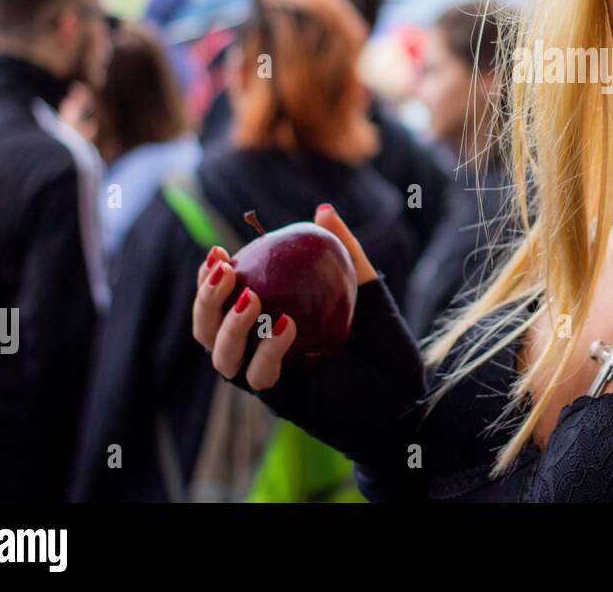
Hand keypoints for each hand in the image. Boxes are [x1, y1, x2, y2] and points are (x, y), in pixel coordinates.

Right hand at [191, 204, 377, 389]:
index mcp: (268, 325)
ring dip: (227, 325)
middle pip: (208, 331)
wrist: (407, 394)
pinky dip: (266, 349)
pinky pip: (260, 377)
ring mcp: (270, 380)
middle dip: (205, 300)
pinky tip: (285, 324)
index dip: (209, 279)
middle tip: (224, 270)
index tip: (218, 253)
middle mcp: (260, 353)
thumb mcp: (366, 289)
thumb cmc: (386, 342)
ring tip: (250, 296)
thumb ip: (344, 251)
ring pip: (223, 358)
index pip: (223, 303)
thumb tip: (323, 210)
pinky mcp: (283, 402)